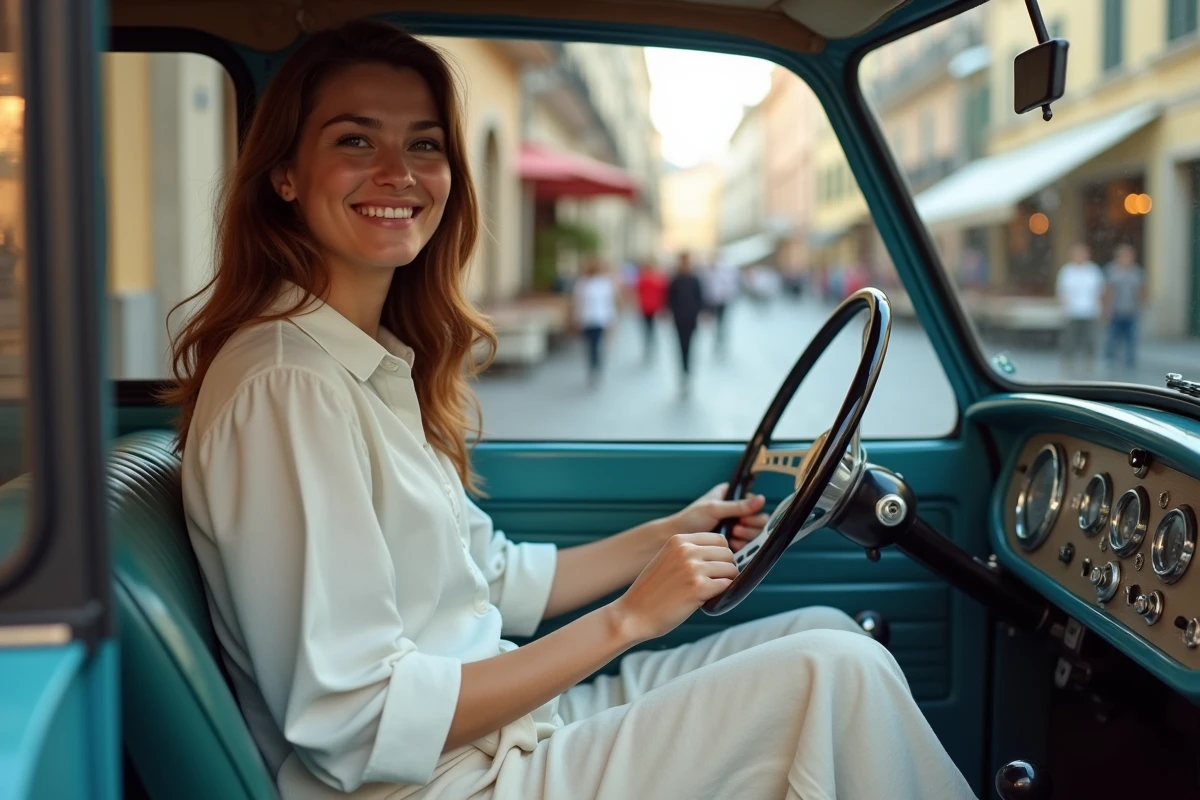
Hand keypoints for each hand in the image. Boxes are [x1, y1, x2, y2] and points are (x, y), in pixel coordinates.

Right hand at [611, 532, 736, 643]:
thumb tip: (722, 555)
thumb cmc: (651, 592)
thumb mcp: (667, 560)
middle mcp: (686, 550)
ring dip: (726, 582)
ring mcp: (693, 568)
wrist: (633, 615)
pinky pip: (727, 586)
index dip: (721, 556)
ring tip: (709, 592)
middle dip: (726, 569)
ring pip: (730, 569)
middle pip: (728, 553)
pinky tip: (706, 600)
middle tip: (714, 583)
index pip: (719, 539)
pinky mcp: (699, 588)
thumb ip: (689, 553)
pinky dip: (722, 595)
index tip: (714, 568)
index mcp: (678, 540)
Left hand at [664, 482, 767, 552]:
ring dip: (747, 535)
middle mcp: (735, 511)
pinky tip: (733, 545)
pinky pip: (747, 544)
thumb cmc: (691, 519)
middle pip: (758, 519)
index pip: (754, 502)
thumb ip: (737, 506)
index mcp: (731, 496)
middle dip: (750, 525)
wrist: (676, 538)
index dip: (753, 511)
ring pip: (754, 533)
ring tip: (732, 535)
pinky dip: (743, 545)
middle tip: (737, 528)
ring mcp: (735, 527)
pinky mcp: (732, 542)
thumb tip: (762, 499)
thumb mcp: (714, 509)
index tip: (742, 518)